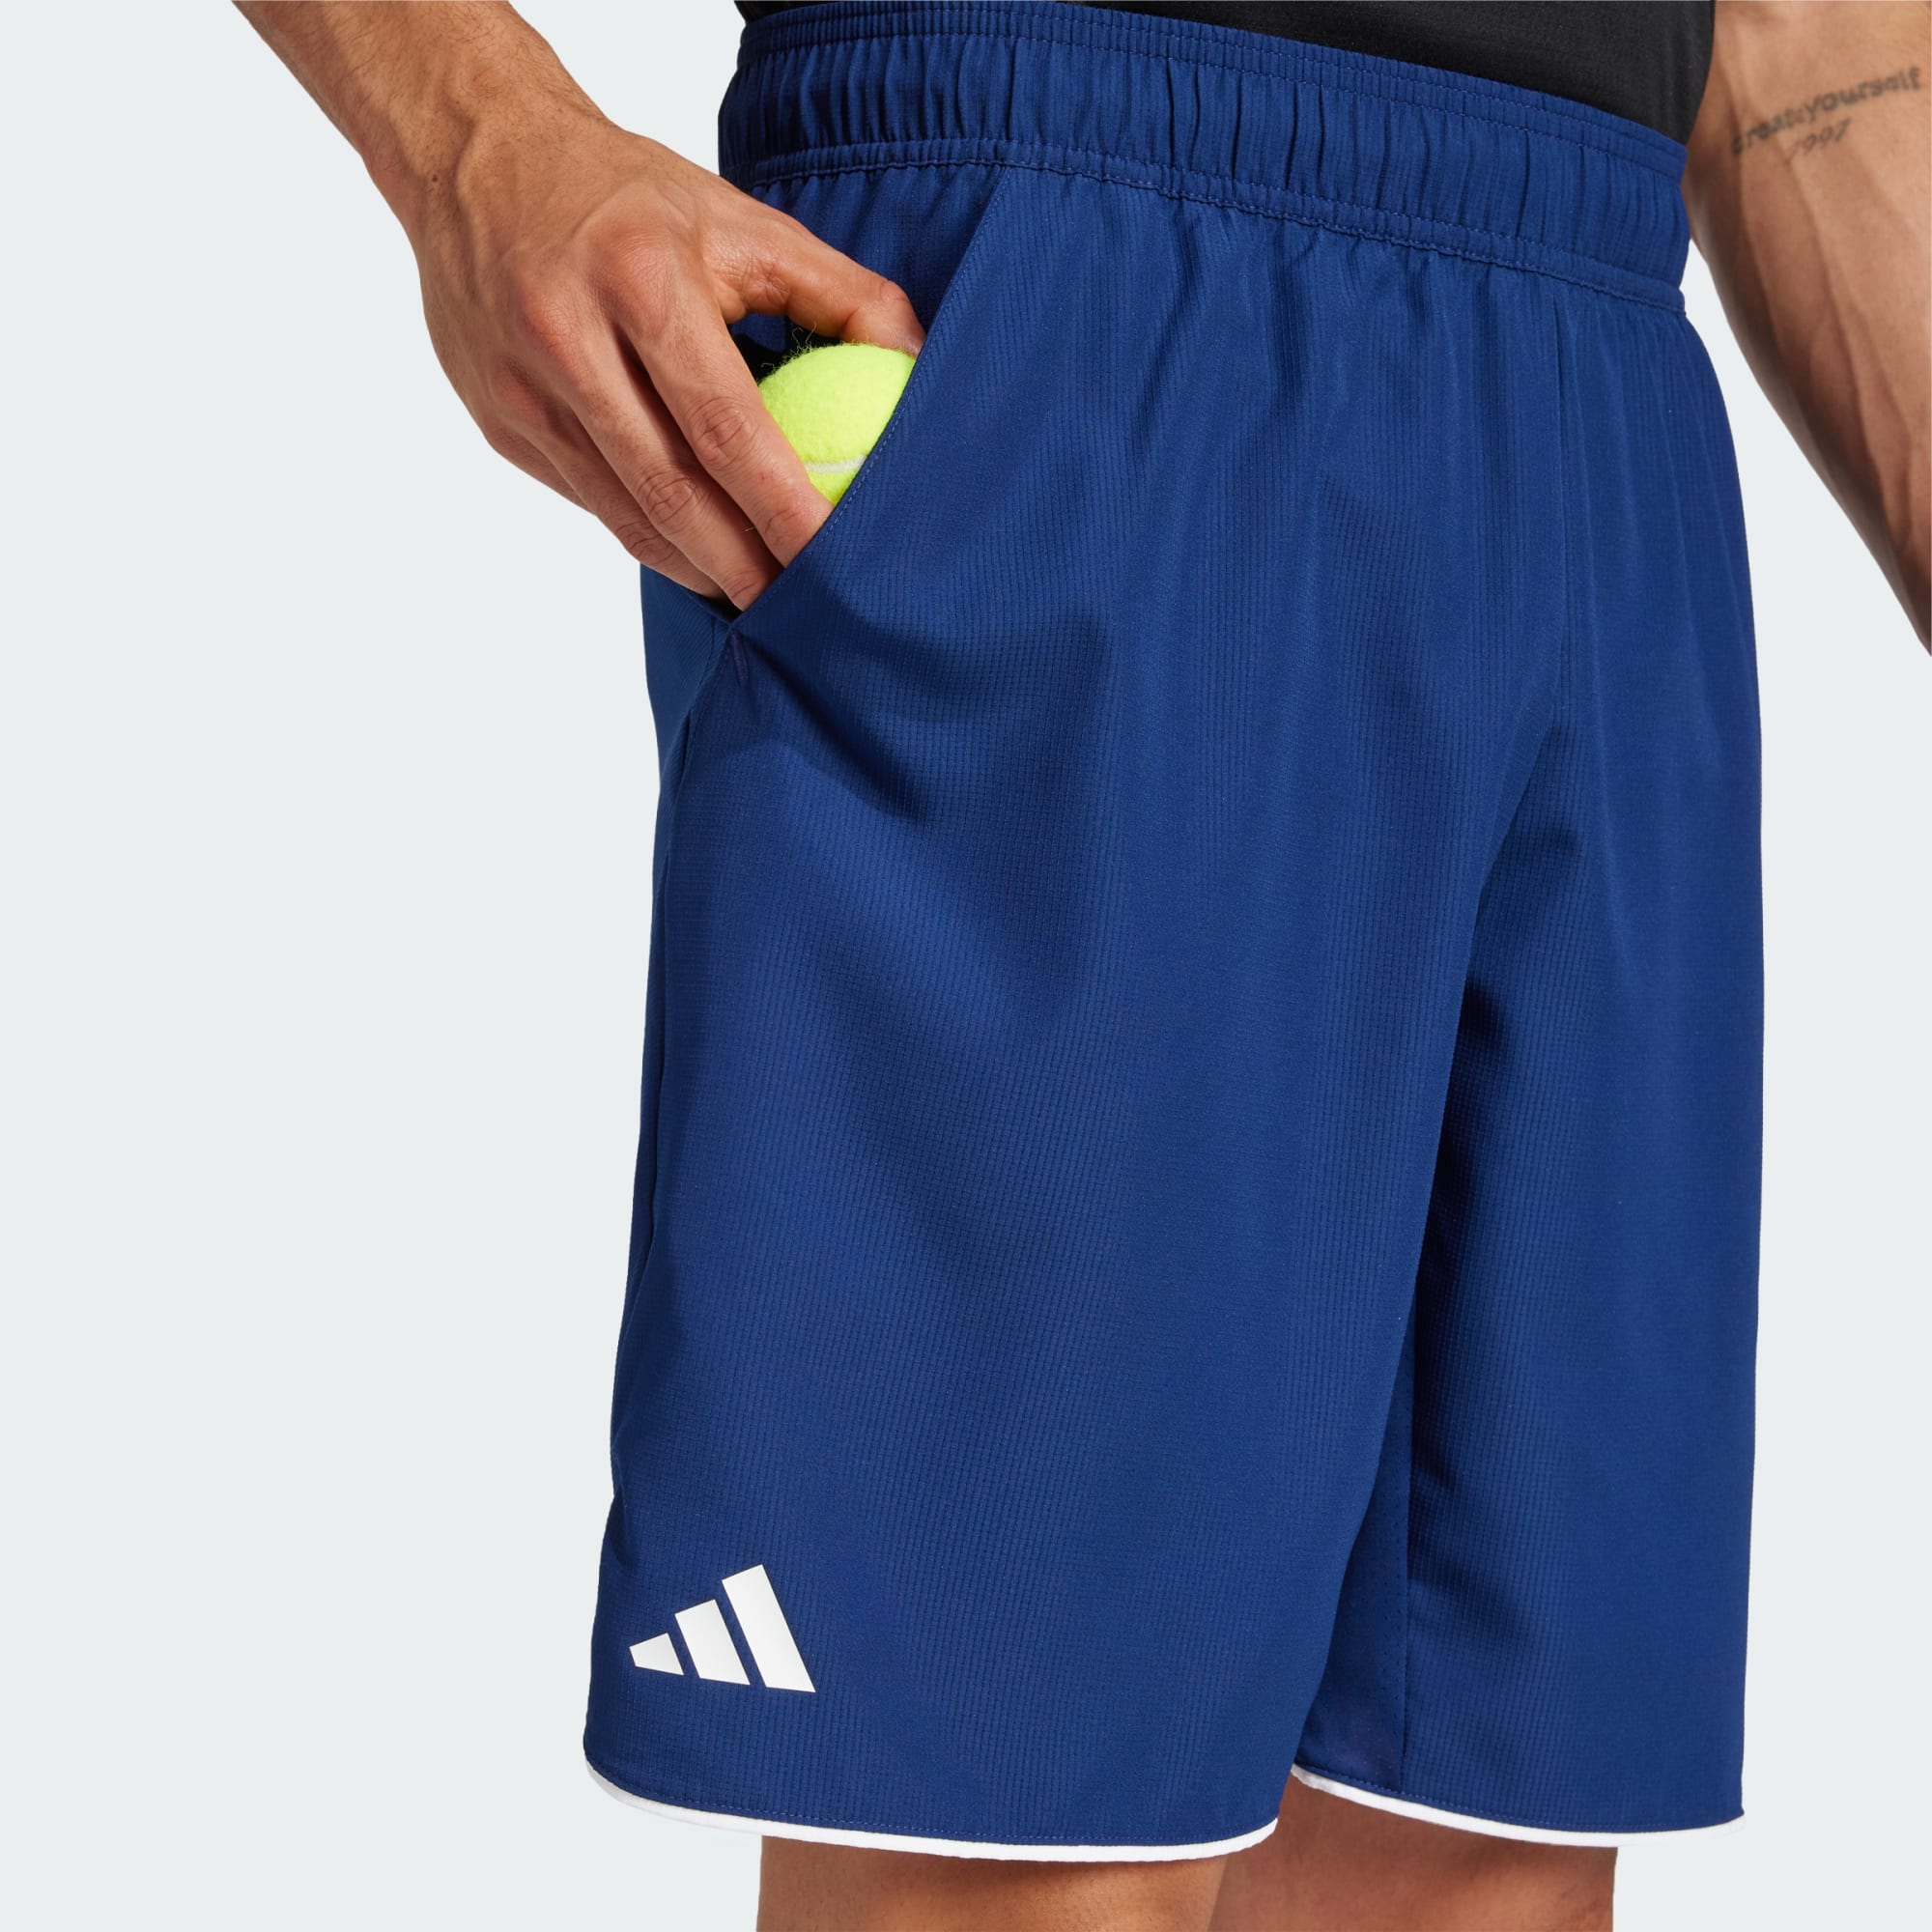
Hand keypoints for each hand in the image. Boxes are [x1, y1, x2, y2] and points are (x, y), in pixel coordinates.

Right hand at [414, 105, 923, 606]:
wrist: (475, 153)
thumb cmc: (630, 195)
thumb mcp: (741, 218)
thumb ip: (841, 292)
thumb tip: (915, 367)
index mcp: (642, 281)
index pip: (726, 424)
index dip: (782, 505)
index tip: (832, 559)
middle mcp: (569, 338)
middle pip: (671, 490)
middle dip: (743, 566)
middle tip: (803, 610)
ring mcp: (524, 389)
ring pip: (626, 513)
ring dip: (698, 568)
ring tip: (758, 594)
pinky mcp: (501, 422)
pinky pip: (593, 503)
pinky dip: (651, 537)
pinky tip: (698, 553)